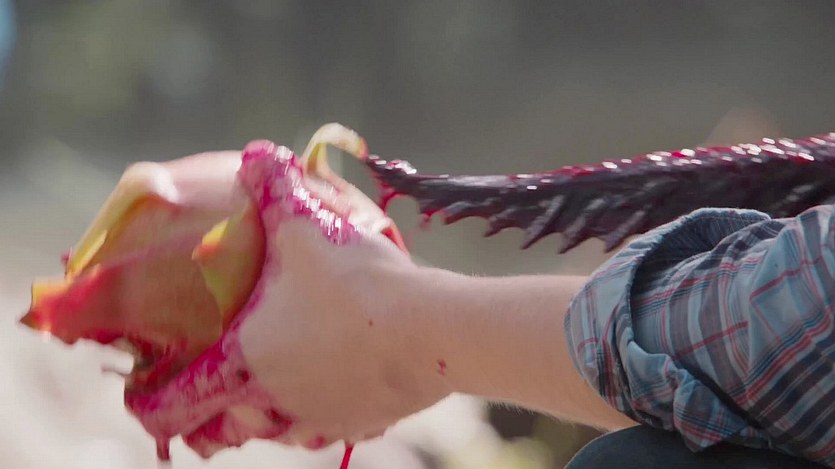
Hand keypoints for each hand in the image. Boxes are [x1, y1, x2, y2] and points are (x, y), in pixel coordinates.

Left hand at [124, 141, 450, 457]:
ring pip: (272, 436)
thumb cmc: (358, 282)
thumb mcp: (308, 222)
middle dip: (204, 423)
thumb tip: (258, 151)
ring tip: (264, 395)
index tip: (142, 395)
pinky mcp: (359, 423)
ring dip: (260, 419)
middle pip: (218, 435)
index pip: (174, 404)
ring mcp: (317, 418)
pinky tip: (328, 394)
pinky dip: (314, 419)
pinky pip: (325, 433)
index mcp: (244, 361)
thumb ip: (276, 185)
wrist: (430, 329)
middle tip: (205, 401)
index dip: (148, 403)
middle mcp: (273, 402)